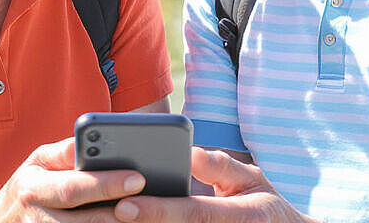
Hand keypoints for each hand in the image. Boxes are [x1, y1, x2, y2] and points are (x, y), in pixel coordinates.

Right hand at [0, 137, 146, 222]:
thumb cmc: (28, 186)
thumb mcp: (38, 162)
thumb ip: (64, 152)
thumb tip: (87, 142)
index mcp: (33, 189)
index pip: (74, 187)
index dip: (106, 184)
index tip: (138, 178)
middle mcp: (38, 219)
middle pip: (87, 222)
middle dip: (122, 214)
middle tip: (155, 204)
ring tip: (150, 218)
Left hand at [112, 147, 320, 222]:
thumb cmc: (265, 205)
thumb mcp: (252, 179)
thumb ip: (220, 166)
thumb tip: (189, 152)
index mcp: (238, 215)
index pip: (192, 212)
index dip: (158, 210)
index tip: (125, 205)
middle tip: (103, 215)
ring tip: (103, 220)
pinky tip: (128, 221)